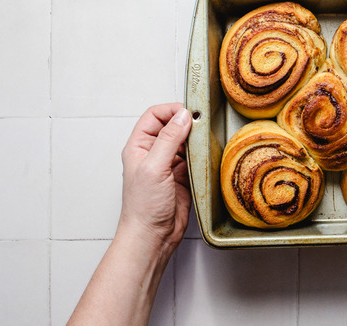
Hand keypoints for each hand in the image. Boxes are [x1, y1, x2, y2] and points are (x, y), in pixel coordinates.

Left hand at [118, 103, 192, 252]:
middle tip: (202, 126)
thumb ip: (168, 139)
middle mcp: (153, 153)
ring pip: (185, 142)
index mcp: (138, 146)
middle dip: (187, 124)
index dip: (171, 110)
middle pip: (172, 126)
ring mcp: (168, 165)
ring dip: (196, 141)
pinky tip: (207, 157)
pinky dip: (202, 156)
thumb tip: (183, 116)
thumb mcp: (154, 167)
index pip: (154, 116)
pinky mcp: (182, 177)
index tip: (189, 113)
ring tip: (205, 141)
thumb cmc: (143, 207)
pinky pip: (194, 159)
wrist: (152, 236)